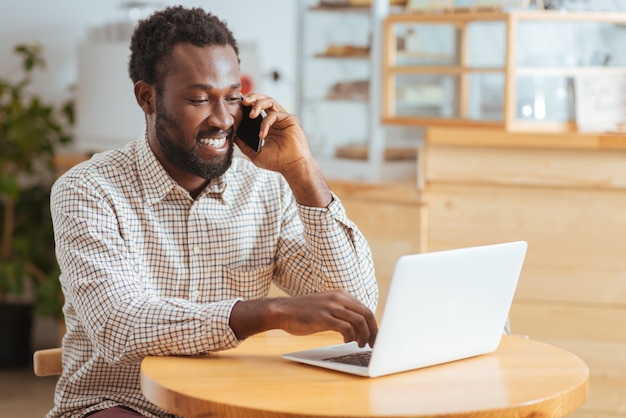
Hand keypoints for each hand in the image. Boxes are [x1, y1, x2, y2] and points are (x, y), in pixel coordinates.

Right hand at [229, 290, 377, 347]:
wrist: (282, 311)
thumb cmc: (304, 312)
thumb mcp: (326, 307)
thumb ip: (341, 312)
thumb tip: (359, 326)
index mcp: (341, 294)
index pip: (365, 308)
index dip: (374, 324)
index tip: (376, 336)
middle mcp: (338, 298)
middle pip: (366, 314)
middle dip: (373, 331)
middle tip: (373, 344)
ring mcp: (330, 306)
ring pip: (359, 321)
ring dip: (363, 336)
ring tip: (360, 345)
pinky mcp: (323, 317)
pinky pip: (345, 328)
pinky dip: (350, 337)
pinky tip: (347, 342)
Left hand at [235, 94, 331, 207]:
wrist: (292, 167)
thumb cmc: (277, 162)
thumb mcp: (255, 154)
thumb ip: (244, 145)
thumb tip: (233, 137)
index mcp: (269, 125)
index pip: (258, 108)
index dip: (248, 105)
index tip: (237, 107)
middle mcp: (276, 119)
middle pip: (264, 99)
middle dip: (253, 97)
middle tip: (243, 102)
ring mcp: (284, 118)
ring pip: (270, 101)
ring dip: (258, 104)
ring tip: (251, 115)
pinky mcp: (290, 119)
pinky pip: (275, 114)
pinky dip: (266, 122)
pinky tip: (262, 134)